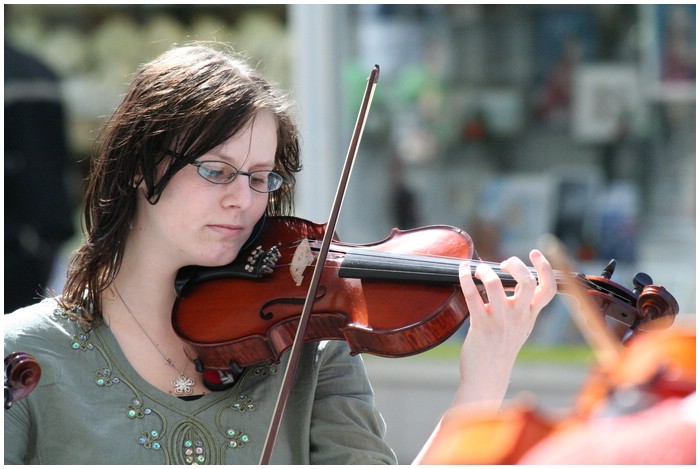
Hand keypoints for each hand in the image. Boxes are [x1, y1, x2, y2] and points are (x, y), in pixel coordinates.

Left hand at [453, 249, 556, 408]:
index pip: (548, 289)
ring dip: (484, 271)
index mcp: (530, 315)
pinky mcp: (480, 324)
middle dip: (515, 264)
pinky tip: (463, 270)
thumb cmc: (501, 347)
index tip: (534, 253)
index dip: (545, 267)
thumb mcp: (521, 326)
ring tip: (477, 269)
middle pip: (526, 282)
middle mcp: (519, 316)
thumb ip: (522, 305)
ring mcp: (500, 320)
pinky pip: (472, 295)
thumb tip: (515, 279)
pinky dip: (465, 278)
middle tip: (503, 263)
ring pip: (495, 285)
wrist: (488, 374)